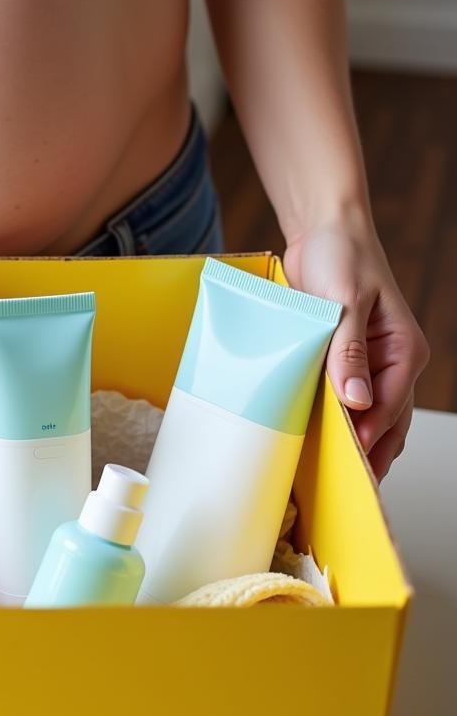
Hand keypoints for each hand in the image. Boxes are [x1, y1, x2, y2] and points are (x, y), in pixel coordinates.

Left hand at [284, 216, 428, 480]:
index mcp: (403, 351)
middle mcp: (391, 361)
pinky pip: (340, 394)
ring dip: (348, 438)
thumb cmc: (340, 255)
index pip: (388, 409)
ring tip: (324, 474)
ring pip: (364, 414)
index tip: (346, 465)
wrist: (322, 227)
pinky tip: (311, 434)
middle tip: (338, 488)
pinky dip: (330, 415)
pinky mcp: (341, 355)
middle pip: (384, 421)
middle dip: (365, 454)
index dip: (367, 439)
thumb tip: (356, 401)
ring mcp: (367, 361)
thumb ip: (348, 351)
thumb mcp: (343, 301)